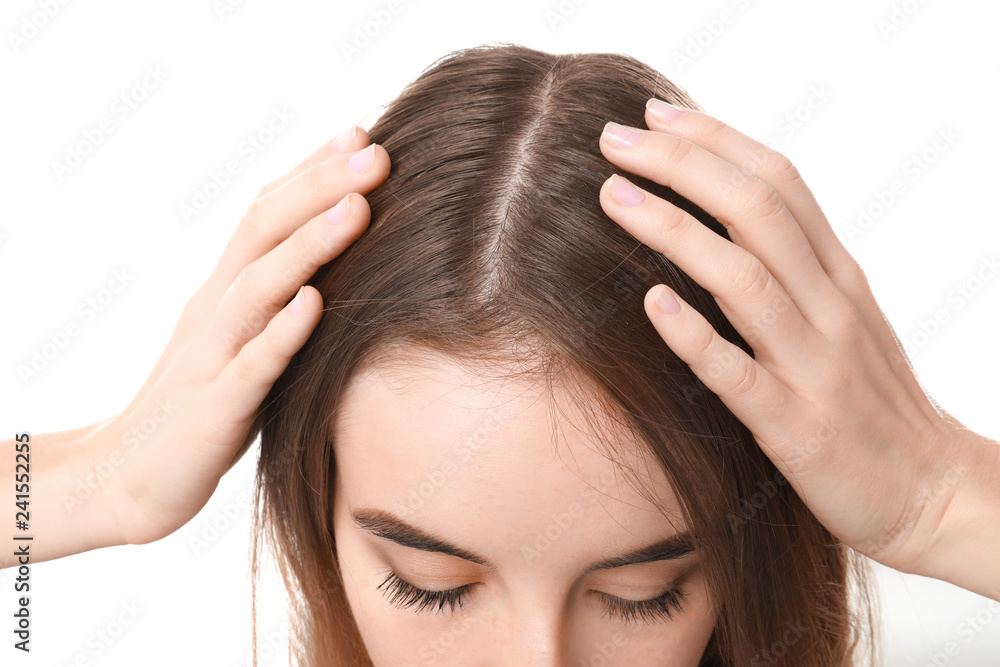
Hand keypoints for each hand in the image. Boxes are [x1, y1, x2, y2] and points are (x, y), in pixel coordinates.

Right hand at [85, 127, 388, 546]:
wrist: (128, 478)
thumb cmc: (202, 406)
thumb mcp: (239, 340)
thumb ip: (275, 300)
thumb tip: (330, 267)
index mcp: (226, 291)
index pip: (267, 215)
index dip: (311, 173)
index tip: (363, 135)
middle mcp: (217, 310)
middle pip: (264, 232)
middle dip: (320, 187)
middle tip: (377, 151)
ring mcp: (213, 356)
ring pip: (258, 288)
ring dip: (308, 245)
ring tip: (358, 207)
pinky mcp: (215, 410)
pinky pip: (250, 367)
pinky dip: (282, 334)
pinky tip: (314, 304)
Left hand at [595, 100, 986, 579]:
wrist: (930, 489)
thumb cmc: (871, 399)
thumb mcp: (842, 315)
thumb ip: (795, 265)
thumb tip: (727, 209)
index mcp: (838, 274)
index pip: (778, 182)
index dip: (714, 140)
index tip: (653, 114)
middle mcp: (829, 307)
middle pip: (757, 212)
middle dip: (683, 165)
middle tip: (614, 139)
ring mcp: (813, 366)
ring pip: (745, 280)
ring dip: (675, 232)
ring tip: (613, 197)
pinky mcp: (795, 427)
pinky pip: (740, 375)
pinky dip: (696, 336)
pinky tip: (652, 304)